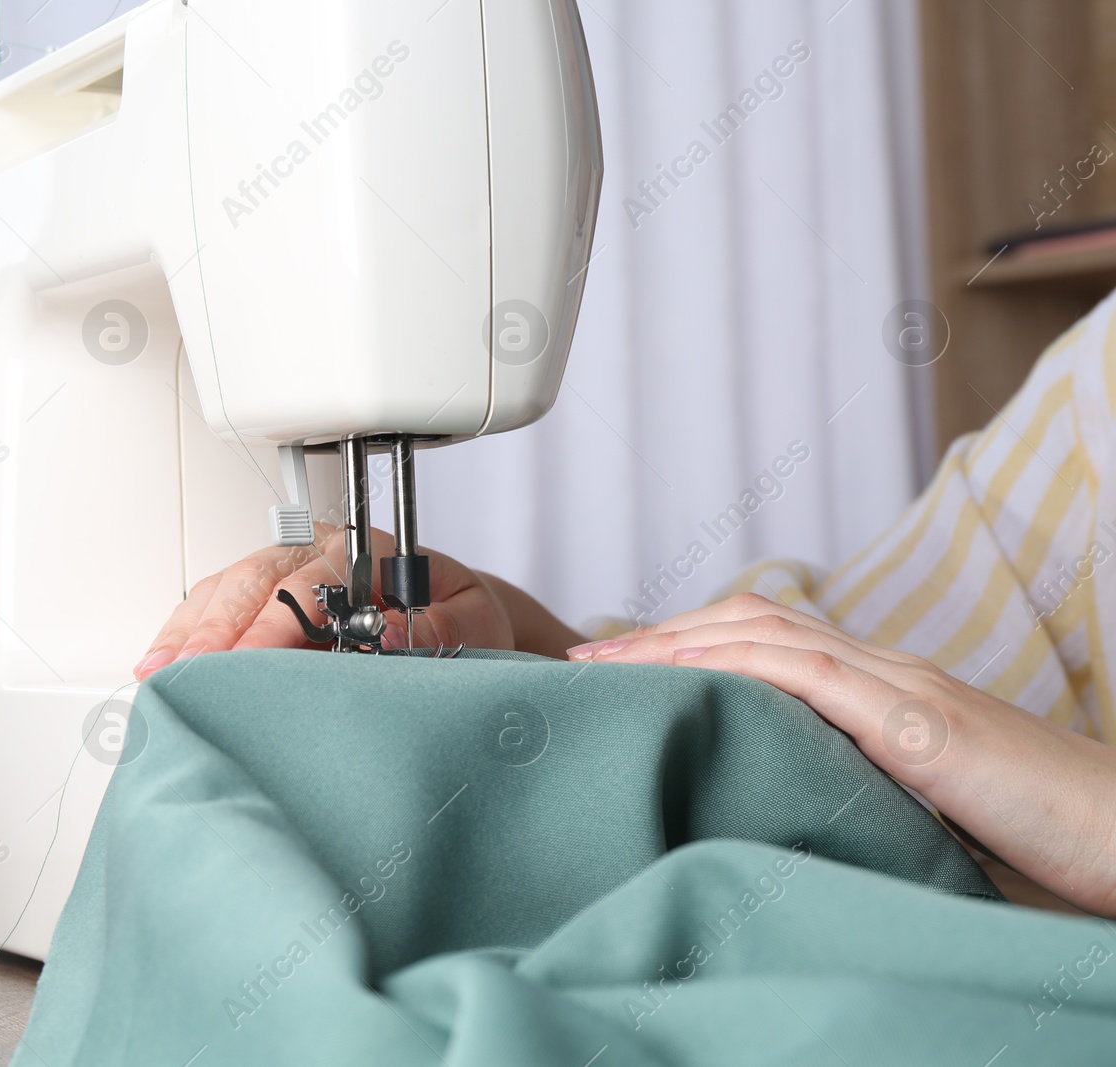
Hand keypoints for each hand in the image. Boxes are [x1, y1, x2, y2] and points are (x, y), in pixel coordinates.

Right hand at [135, 525, 515, 677]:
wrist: (455, 616)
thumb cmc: (456, 617)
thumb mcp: (472, 623)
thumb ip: (440, 629)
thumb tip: (394, 637)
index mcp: (366, 550)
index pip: (308, 583)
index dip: (274, 625)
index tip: (250, 660)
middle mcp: (316, 552)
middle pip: (253, 581)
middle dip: (215, 631)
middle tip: (188, 672)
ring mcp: (285, 570)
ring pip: (224, 587)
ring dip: (188, 629)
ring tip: (158, 670)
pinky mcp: (264, 596)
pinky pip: (214, 602)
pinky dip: (184, 631)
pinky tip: (160, 660)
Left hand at [569, 593, 1115, 916]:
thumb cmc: (1040, 837)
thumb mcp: (925, 810)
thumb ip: (857, 789)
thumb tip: (778, 804)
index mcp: (886, 692)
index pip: (772, 641)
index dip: (691, 643)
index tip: (622, 668)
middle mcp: (888, 672)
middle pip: (752, 620)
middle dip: (661, 632)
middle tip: (587, 658)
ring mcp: (904, 689)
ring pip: (768, 632)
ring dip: (676, 639)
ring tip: (606, 660)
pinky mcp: (919, 725)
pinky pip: (811, 673)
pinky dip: (736, 663)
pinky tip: (681, 671)